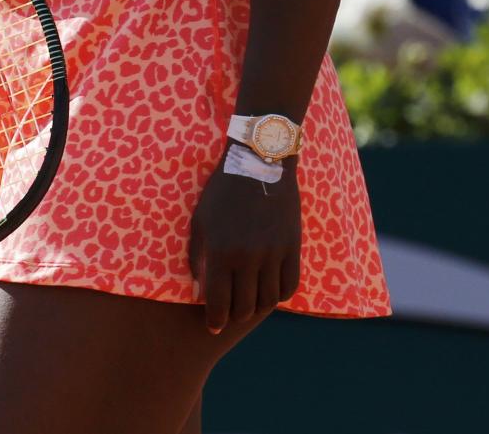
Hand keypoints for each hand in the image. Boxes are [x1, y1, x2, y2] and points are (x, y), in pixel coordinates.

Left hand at [188, 147, 300, 334]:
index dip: (214, 320)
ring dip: (256, 307)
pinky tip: (268, 289)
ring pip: (267, 301)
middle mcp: (248, 257)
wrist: (258, 163)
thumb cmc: (221, 192)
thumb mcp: (200, 221)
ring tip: (248, 301)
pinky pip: (289, 286)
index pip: (218, 303)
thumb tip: (198, 290)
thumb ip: (197, 257)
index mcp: (221, 251)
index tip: (212, 326)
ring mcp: (273, 253)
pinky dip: (278, 294)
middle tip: (229, 314)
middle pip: (244, 307)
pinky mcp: (292, 247)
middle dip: (234, 316)